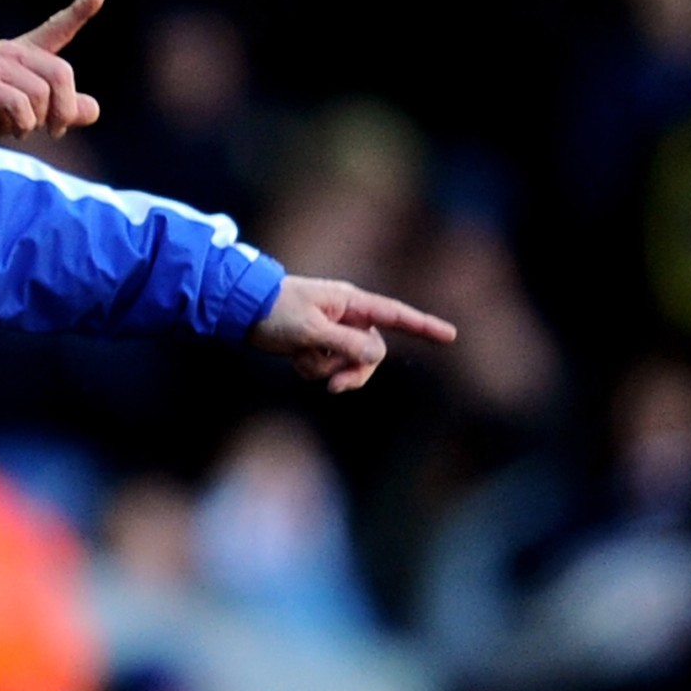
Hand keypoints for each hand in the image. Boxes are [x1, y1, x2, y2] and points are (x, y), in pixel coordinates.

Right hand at [0, 0, 104, 139]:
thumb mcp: (32, 110)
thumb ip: (62, 109)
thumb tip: (93, 110)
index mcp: (27, 51)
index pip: (57, 27)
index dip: (79, 11)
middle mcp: (14, 52)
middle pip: (61, 73)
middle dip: (65, 108)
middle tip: (57, 130)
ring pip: (42, 92)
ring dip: (41, 120)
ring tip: (28, 129)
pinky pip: (19, 104)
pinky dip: (24, 123)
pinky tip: (17, 130)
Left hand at [247, 275, 456, 392]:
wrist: (239, 309)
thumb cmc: (275, 311)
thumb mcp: (312, 330)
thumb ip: (348, 345)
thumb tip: (379, 356)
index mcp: (350, 303)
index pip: (395, 315)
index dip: (424, 326)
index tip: (451, 335)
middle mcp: (345, 316)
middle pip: (371, 354)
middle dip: (354, 373)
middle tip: (333, 387)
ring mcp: (331, 331)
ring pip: (347, 364)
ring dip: (325, 369)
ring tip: (300, 358)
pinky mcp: (315, 344)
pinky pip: (326, 367)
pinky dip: (311, 368)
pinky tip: (292, 357)